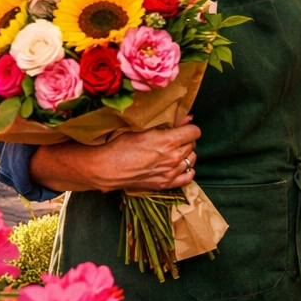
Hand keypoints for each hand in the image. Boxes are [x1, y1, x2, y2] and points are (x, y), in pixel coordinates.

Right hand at [31, 116, 200, 193]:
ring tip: (173, 151)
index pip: (194, 131)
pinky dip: (186, 170)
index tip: (181, 127)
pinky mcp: (165, 184)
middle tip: (173, 138)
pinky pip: (188, 177)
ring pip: (191, 159)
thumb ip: (169, 122)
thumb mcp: (142, 128)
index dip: (188, 128)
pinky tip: (179, 166)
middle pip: (192, 145)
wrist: (105, 168)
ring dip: (185, 154)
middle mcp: (173, 158)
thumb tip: (188, 117)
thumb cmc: (119, 144)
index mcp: (169, 141)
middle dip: (185, 140)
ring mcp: (170, 173)